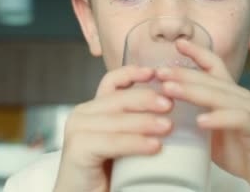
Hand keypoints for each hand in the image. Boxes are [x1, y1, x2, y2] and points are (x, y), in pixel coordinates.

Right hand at [53, 66, 172, 191]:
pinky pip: (111, 142)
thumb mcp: (126, 143)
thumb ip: (137, 126)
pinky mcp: (77, 149)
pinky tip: (154, 147)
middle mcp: (82, 115)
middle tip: (171, 104)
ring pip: (117, 119)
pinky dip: (134, 143)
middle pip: (118, 98)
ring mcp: (77, 130)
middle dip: (147, 98)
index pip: (113, 81)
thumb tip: (172, 111)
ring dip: (145, 122)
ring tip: (168, 127)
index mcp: (94, 109)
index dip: (133, 73)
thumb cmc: (109, 175)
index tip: (155, 73)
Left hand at [156, 39, 249, 190]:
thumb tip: (163, 111)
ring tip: (170, 90)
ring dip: (193, 91)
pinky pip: (237, 119)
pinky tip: (200, 121)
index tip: (177, 43)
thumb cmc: (240, 149)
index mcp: (229, 93)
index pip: (213, 65)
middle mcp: (241, 96)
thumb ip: (194, 117)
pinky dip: (218, 118)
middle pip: (210, 78)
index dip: (196, 52)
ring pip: (219, 95)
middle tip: (159, 72)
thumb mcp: (213, 129)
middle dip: (182, 73)